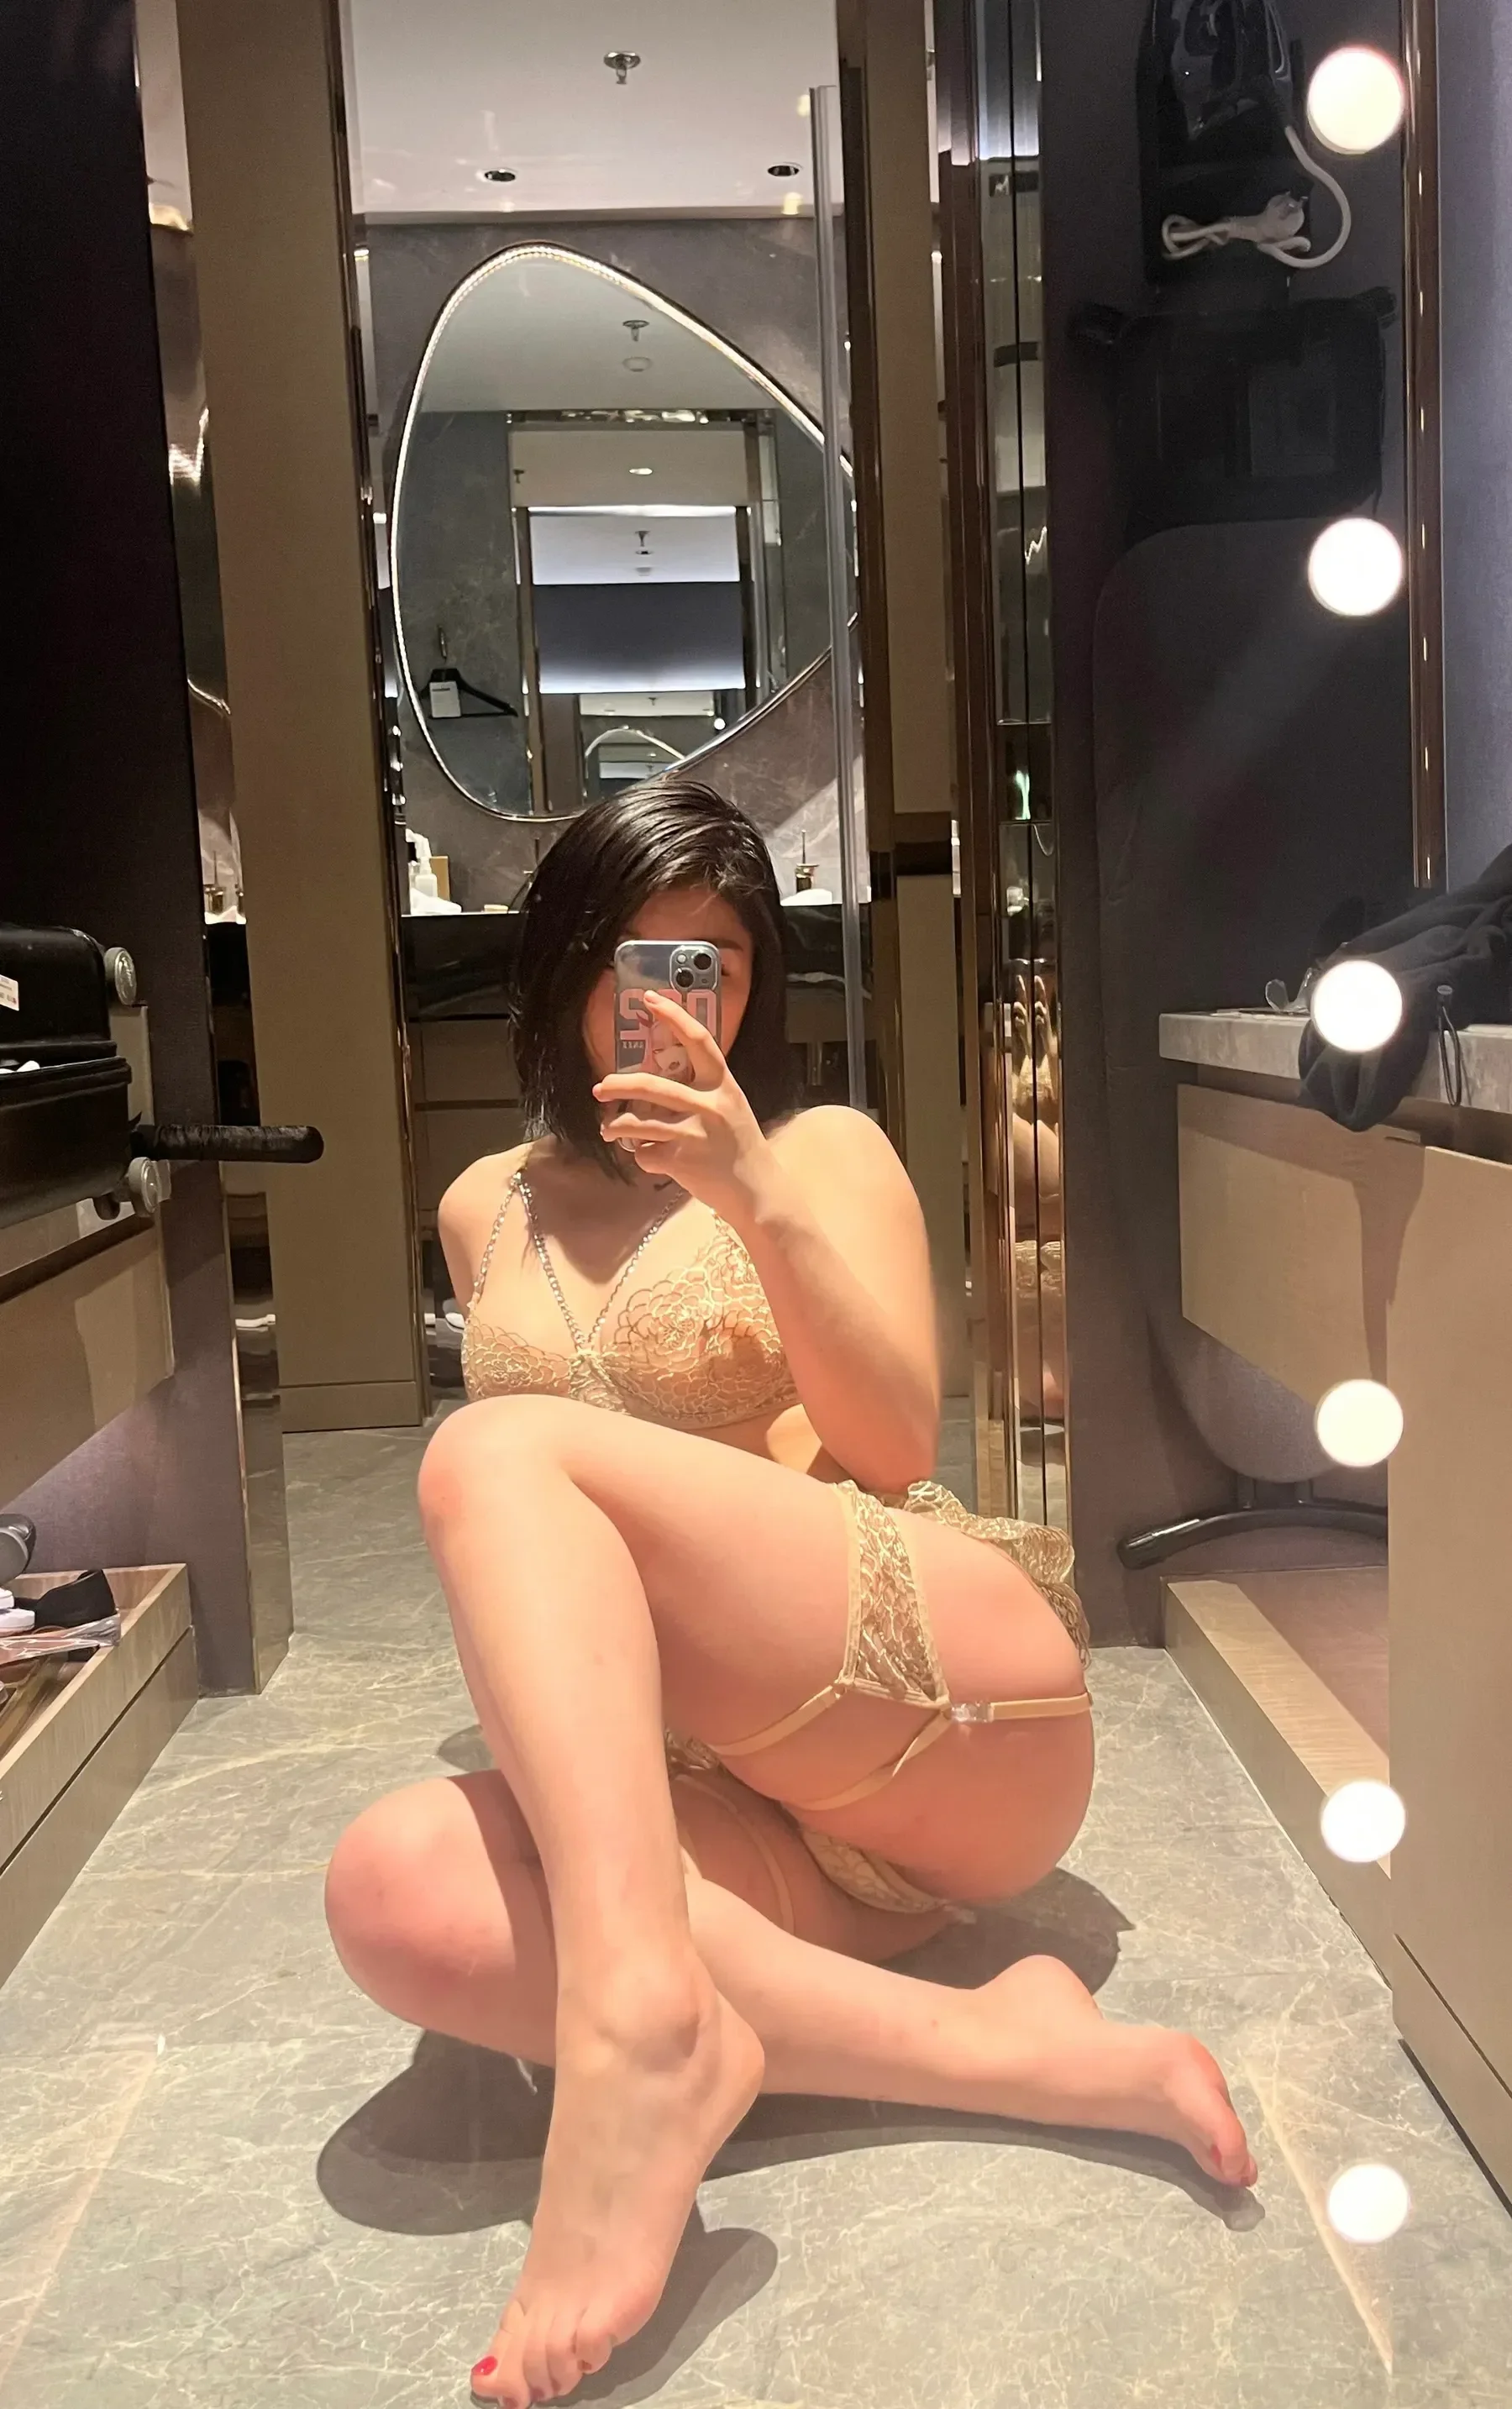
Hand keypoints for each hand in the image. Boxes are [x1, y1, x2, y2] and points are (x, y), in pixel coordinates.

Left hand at [592, 991, 777, 1221]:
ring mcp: (694, 1134)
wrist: (757, 1191)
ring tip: (608, 1129)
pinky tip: (653, 1160)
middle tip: (599, 1088)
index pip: (698, 1041)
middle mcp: (710, 1105)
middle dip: (618, 1085)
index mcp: (723, 1084)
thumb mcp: (728, 1107)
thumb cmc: (739, 1146)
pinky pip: (645, 1153)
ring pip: (638, 1123)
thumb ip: (700, 1091)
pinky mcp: (681, 1161)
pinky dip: (643, 1157)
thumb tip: (654, 1079)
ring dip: (615, 1126)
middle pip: (651, 1086)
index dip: (673, 1017)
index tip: (649, 999)